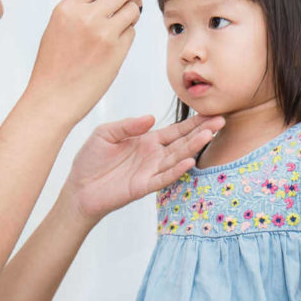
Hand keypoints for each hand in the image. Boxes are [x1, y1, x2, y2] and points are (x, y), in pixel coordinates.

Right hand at [26, 0, 142, 125]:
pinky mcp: (116, 51)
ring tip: (121, 26)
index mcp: (68, 8)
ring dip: (132, 15)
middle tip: (133, 1)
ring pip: (132, 10)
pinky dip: (127, 35)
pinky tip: (114, 46)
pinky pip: (132, 33)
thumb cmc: (54, 68)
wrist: (53, 99)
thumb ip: (78, 9)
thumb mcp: (57, 28)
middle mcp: (86, 16)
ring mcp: (103, 33)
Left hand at [64, 114, 224, 222]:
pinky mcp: (143, 186)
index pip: (175, 130)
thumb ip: (127, 125)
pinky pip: (163, 177)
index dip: (193, 122)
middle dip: (201, 131)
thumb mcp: (105, 134)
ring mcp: (150, 171)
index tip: (211, 112)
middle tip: (221, 120)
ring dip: (193, 147)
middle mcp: (153, 155)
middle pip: (182, 141)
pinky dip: (176, 170)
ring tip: (209, 134)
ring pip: (177, 157)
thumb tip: (150, 117)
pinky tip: (189, 160)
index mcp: (147, 140)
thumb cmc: (91, 160)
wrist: (79, 188)